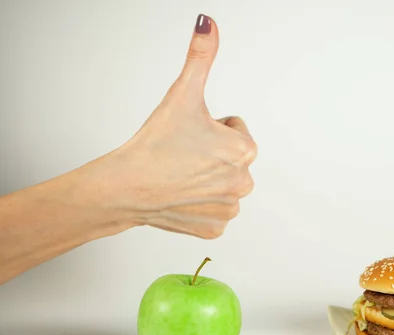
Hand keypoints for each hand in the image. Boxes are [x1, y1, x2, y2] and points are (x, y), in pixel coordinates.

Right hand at [100, 14, 256, 238]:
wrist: (125, 186)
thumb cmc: (155, 143)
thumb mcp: (183, 94)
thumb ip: (201, 57)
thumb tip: (208, 24)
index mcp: (245, 150)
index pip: (235, 129)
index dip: (211, 127)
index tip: (191, 135)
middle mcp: (245, 183)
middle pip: (231, 158)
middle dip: (211, 154)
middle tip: (183, 155)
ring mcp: (230, 209)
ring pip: (222, 184)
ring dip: (206, 179)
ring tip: (180, 176)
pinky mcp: (215, 229)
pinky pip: (212, 211)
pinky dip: (198, 205)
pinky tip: (180, 197)